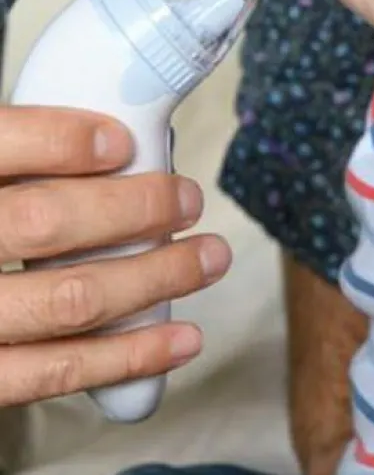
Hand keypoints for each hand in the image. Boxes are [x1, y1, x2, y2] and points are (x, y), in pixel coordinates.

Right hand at [0, 104, 231, 406]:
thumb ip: (24, 157)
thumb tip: (117, 141)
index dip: (62, 141)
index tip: (122, 141)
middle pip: (45, 224)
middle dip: (134, 208)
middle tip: (188, 199)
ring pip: (68, 299)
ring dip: (156, 278)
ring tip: (211, 257)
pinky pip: (55, 373)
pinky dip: (131, 356)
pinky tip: (185, 338)